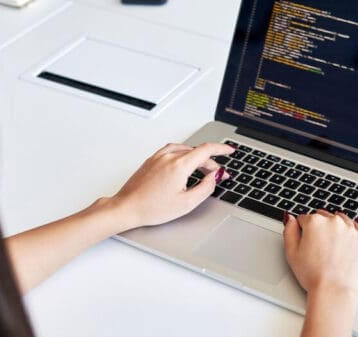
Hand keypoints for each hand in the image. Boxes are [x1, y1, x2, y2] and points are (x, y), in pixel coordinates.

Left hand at [100, 142, 234, 228]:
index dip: (222, 149)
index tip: (230, 151)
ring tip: (202, 172)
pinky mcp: (151, 160)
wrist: (127, 208)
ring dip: (197, 158)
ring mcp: (158, 156)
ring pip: (185, 150)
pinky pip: (173, 151)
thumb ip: (205, 188)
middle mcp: (169, 156)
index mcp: (179, 165)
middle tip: (217, 176)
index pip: (206, 150)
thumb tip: (215, 177)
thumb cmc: (151, 208)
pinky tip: (185, 166)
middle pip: (197, 152)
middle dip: (210, 162)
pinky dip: (184, 156)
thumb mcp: (186, 203)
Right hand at [283, 211, 357, 299]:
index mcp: (315, 222)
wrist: (335, 292)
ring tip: (331, 247)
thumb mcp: (291, 253)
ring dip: (334, 228)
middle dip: (319, 228)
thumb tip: (290, 219)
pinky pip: (356, 229)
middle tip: (317, 247)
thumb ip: (289, 231)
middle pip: (322, 217)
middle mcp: (334, 221)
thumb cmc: (313, 276)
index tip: (304, 241)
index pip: (304, 219)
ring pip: (340, 220)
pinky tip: (344, 244)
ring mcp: (350, 230)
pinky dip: (350, 233)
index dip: (302, 231)